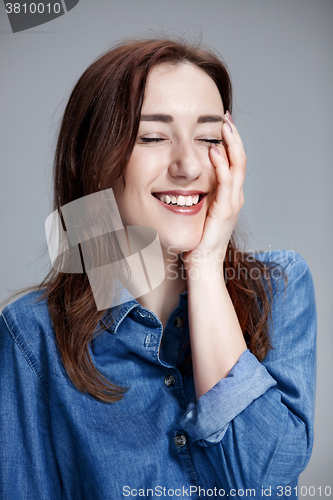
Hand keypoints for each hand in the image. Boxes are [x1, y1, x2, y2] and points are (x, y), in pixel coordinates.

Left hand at [183, 112, 245, 270]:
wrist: (202, 264)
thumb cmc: (197, 241)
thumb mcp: (199, 212)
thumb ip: (198, 195)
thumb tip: (182, 182)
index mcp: (229, 195)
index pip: (234, 162)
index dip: (230, 142)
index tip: (221, 124)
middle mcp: (234, 197)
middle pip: (240, 159)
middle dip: (233, 137)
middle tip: (226, 116)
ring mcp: (232, 203)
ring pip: (238, 167)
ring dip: (231, 144)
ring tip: (224, 125)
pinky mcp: (225, 211)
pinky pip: (226, 184)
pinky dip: (222, 166)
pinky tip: (214, 151)